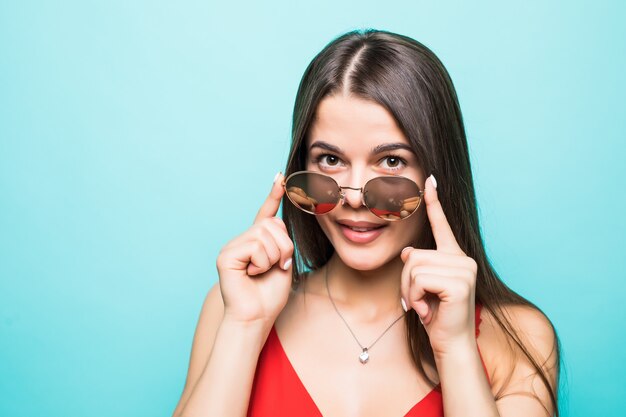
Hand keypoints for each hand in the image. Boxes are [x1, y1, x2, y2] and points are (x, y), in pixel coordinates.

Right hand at [216, 172, 294, 325]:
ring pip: (266, 235)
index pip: (265, 215)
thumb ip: (281, 241)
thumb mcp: (283, 263)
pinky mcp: (226, 255)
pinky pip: (256, 246)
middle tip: (278, 267)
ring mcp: (232, 246)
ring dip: (274, 257)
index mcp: (256, 242)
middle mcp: (242, 240)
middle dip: (284, 248)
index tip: (279, 178)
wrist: (256, 317)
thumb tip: (277, 221)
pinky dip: (262, 263)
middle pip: (273, 225)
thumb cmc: (269, 295)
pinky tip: (251, 274)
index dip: (273, 196)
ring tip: (262, 273)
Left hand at [400, 175, 477, 354]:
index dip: (434, 203)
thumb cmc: (436, 316)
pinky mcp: (459, 282)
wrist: (450, 344)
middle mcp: (463, 259)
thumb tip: (409, 252)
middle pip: (414, 254)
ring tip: (423, 307)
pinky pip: (419, 279)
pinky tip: (426, 311)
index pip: (442, 226)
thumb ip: (418, 266)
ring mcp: (464, 270)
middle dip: (406, 280)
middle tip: (417, 302)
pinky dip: (414, 297)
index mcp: (455, 257)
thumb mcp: (421, 287)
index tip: (430, 181)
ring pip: (414, 266)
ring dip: (409, 291)